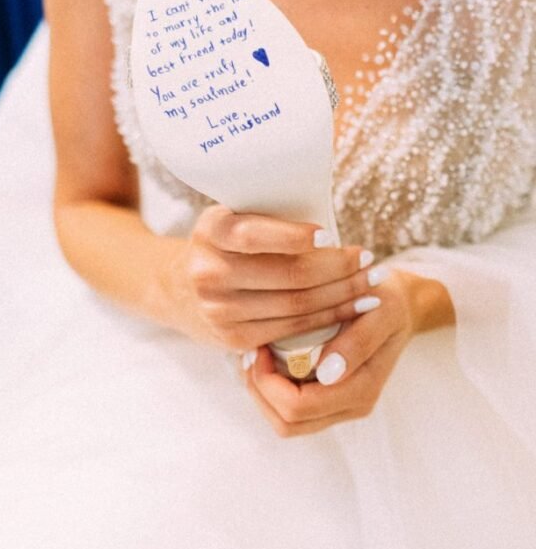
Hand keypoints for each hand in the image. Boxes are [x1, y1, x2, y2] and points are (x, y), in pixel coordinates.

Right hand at [159, 204, 387, 349]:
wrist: (179, 290)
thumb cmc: (224, 245)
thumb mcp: (233, 218)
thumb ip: (269, 215)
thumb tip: (329, 209)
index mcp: (212, 231)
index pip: (256, 236)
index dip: (298, 237)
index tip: (332, 235)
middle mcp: (210, 272)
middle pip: (289, 275)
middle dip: (340, 269)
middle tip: (370, 259)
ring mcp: (219, 311)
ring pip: (297, 305)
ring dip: (343, 295)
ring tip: (371, 283)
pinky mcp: (233, 339)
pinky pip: (291, 329)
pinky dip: (328, 318)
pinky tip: (352, 308)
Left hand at [239, 269, 454, 436]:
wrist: (399, 304)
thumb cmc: (386, 300)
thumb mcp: (380, 310)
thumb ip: (359, 342)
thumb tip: (328, 375)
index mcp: (362, 388)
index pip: (299, 406)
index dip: (269, 382)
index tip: (259, 347)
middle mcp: (351, 406)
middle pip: (287, 422)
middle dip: (260, 390)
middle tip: (250, 352)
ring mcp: (340, 407)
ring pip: (285, 423)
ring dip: (262, 393)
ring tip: (255, 357)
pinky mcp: (330, 401)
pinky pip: (290, 412)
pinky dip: (271, 391)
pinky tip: (266, 360)